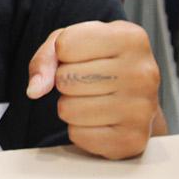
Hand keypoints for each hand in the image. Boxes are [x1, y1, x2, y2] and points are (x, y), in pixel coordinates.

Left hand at [26, 21, 162, 159]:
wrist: (135, 96)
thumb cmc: (102, 63)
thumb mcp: (73, 43)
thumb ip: (47, 57)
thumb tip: (35, 90)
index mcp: (131, 38)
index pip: (66, 45)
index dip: (63, 53)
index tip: (81, 56)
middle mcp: (143, 73)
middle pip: (66, 79)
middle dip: (65, 81)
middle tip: (88, 82)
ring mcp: (142, 109)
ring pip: (68, 109)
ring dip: (70, 106)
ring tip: (93, 99)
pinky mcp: (133, 140)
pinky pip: (78, 135)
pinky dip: (79, 130)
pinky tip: (99, 119)